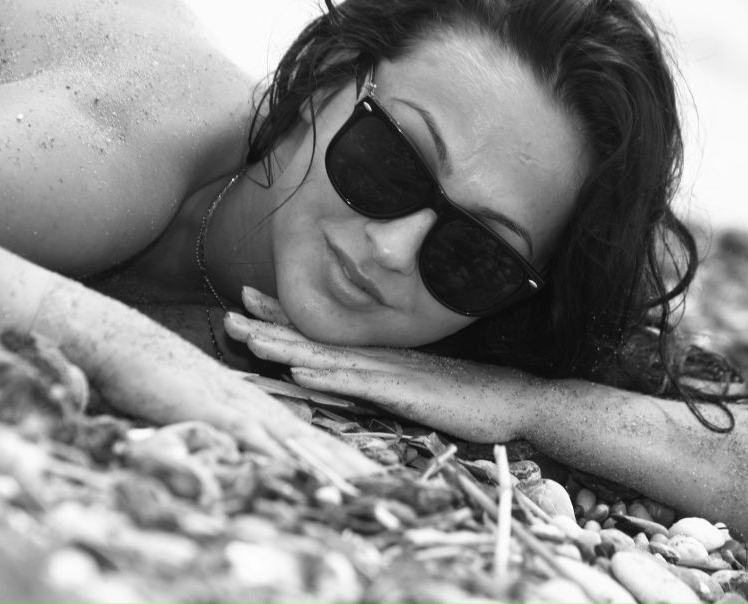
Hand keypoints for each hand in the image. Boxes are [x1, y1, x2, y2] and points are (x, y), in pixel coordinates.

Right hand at [33, 281, 380, 478]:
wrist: (125, 342)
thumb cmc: (154, 374)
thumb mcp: (194, 404)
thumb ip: (218, 422)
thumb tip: (236, 446)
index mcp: (252, 403)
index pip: (305, 432)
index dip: (337, 453)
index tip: (365, 473)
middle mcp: (255, 404)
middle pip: (313, 438)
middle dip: (349, 464)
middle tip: (385, 485)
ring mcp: (239, 407)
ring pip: (297, 441)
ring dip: (330, 466)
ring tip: (365, 486)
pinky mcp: (217, 411)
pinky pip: (257, 439)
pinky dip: (285, 459)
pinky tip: (307, 476)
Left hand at [226, 288, 533, 443]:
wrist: (518, 401)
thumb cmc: (471, 396)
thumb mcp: (420, 386)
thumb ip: (389, 379)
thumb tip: (357, 378)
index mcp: (381, 355)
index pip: (325, 332)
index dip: (286, 317)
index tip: (250, 302)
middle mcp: (381, 357)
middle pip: (318, 339)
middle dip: (271, 325)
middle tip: (229, 314)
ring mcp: (393, 372)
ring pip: (329, 356)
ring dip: (287, 344)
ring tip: (247, 336)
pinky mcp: (407, 393)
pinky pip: (360, 383)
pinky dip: (328, 375)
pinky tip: (300, 368)